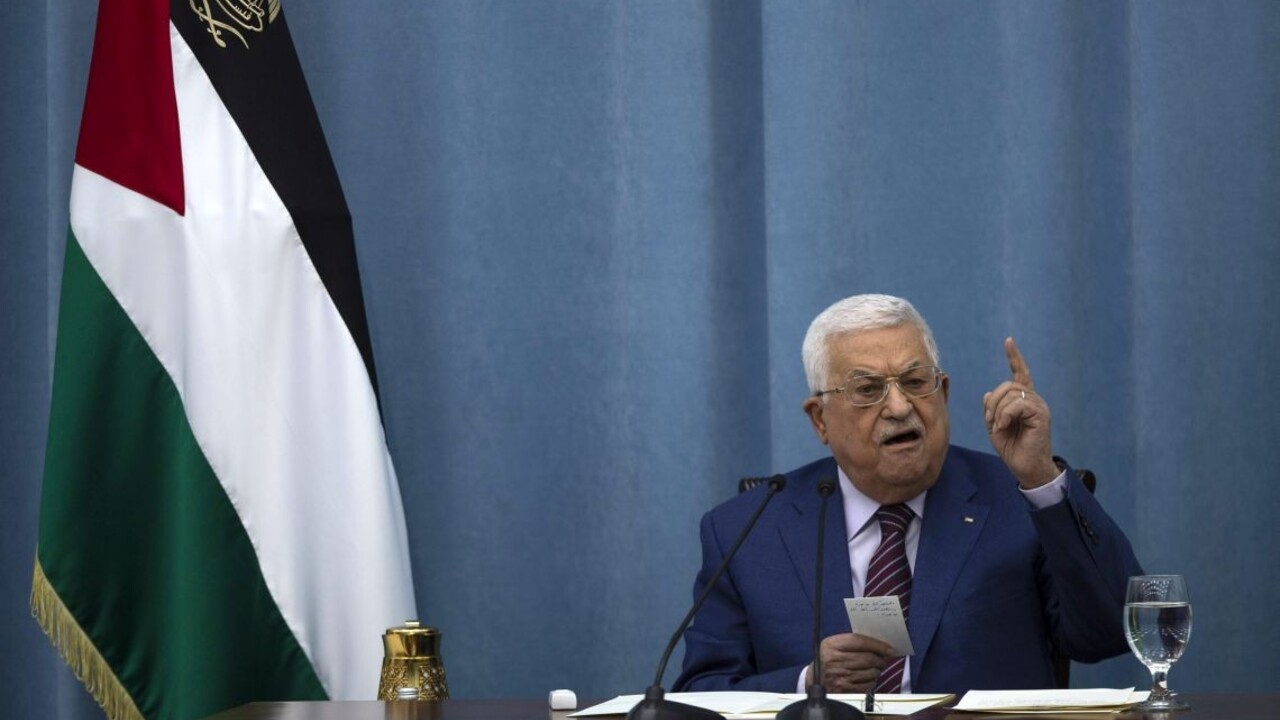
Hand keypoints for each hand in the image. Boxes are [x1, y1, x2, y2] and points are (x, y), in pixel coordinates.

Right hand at [804, 633, 894, 692]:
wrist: (815, 679)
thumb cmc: (828, 660)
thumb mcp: (833, 646)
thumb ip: (852, 642)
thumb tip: (878, 644)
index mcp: (830, 645)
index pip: (858, 641)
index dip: (877, 644)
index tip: (888, 648)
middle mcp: (833, 660)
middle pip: (867, 657)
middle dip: (880, 659)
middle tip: (883, 659)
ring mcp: (839, 676)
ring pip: (870, 672)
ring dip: (877, 670)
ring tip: (875, 668)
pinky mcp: (844, 689)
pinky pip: (867, 685)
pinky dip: (872, 681)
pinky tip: (869, 678)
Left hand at [983, 337, 1058, 488]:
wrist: (1025, 468)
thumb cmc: (1012, 448)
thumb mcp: (994, 425)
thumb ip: (991, 409)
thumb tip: (987, 394)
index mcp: (1023, 400)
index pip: (1020, 373)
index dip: (1014, 357)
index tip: (1009, 341)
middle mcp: (1033, 399)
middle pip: (1007, 385)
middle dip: (993, 401)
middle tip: (990, 420)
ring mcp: (1039, 406)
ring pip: (1011, 394)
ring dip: (997, 411)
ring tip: (998, 426)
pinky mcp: (1041, 415)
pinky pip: (1018, 404)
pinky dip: (1005, 415)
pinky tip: (1003, 426)